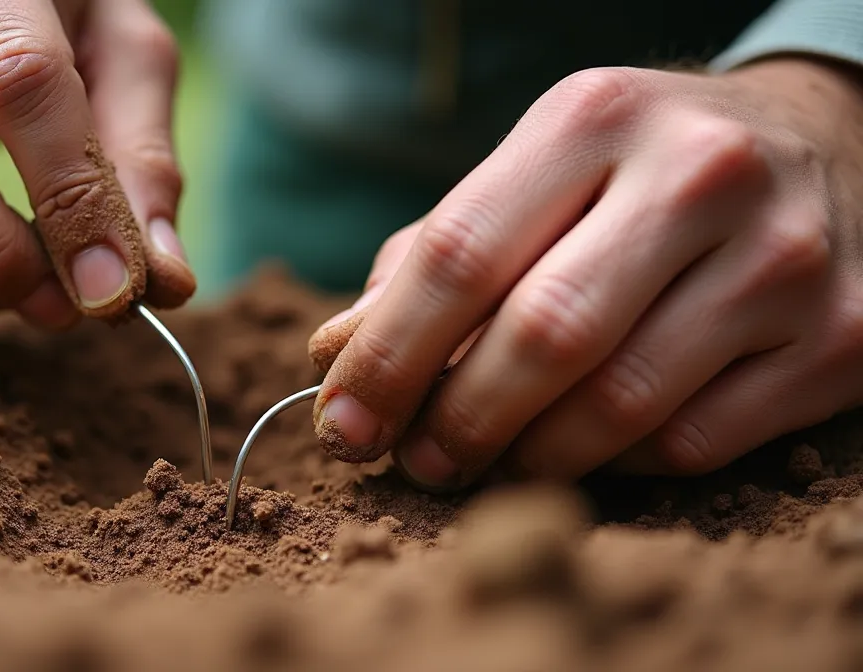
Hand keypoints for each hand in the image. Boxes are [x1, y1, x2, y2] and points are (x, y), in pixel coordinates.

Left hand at [307, 57, 862, 489]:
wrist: (822, 150)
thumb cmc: (633, 177)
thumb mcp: (532, 179)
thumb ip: (429, 262)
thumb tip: (336, 360)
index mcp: (596, 116)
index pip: (461, 253)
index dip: (388, 355)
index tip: (344, 423)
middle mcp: (700, 174)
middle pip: (544, 336)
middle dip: (458, 422)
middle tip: (417, 462)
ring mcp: (782, 257)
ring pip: (621, 405)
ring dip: (531, 458)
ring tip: (487, 463)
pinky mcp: (837, 339)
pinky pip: (692, 444)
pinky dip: (619, 465)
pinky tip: (591, 448)